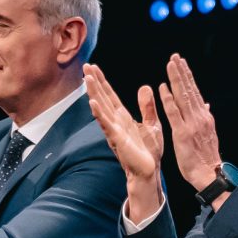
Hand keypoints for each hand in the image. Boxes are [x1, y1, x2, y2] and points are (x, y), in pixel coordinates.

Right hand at [83, 64, 167, 223]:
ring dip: (94, 93)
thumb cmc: (149, 151)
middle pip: (102, 98)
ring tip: (87, 78)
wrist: (150, 171)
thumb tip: (145, 87)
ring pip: (101, 108)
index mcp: (123, 117)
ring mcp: (114, 131)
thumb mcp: (152, 123)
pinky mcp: (117, 140)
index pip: (110, 95)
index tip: (94, 67)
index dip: (102, 81)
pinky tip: (92, 103)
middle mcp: (115, 122)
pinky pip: (107, 125)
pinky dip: (99, 114)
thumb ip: (147, 107)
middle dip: (94, 82)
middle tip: (85, 65)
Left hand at [158, 53, 226, 194]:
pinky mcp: (182, 133)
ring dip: (176, 79)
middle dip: (182, 72)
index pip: (194, 92)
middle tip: (175, 56)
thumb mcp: (208, 133)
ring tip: (171, 64)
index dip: (188, 77)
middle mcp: (199, 116)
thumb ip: (204, 117)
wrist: (209, 173)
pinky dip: (168, 99)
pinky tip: (163, 87)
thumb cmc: (205, 156)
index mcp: (204, 117)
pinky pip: (174, 113)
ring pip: (183, 96)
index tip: (182, 63)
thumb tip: (206, 104)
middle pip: (189, 90)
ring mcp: (191, 124)